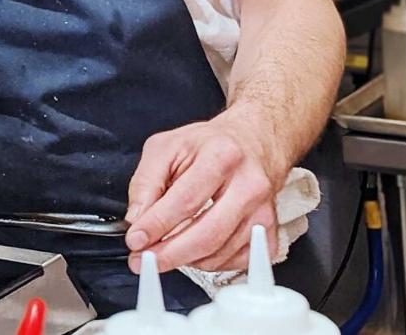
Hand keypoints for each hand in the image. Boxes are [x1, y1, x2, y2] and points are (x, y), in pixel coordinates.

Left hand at [124, 111, 286, 272]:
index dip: (156, 225)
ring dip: (185, 259)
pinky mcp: (270, 232)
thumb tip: (137, 219)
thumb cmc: (208, 145)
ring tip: (163, 251)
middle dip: (169, 253)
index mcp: (221, 156)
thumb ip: (146, 181)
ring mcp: (264, 212)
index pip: (185, 201)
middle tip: (142, 259)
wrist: (252, 143)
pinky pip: (236, 262)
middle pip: (207, 234)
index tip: (135, 240)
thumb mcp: (165, 147)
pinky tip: (193, 250)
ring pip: (220, 252)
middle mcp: (249, 185)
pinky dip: (208, 262)